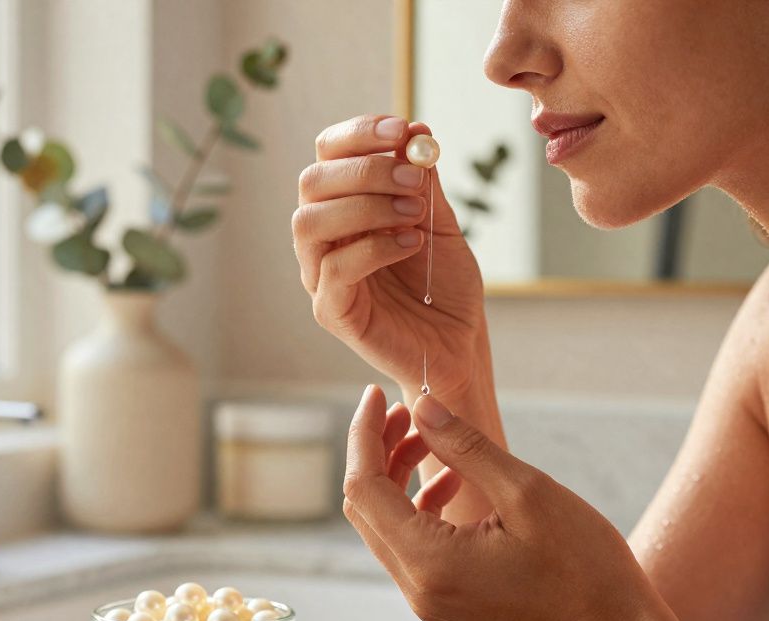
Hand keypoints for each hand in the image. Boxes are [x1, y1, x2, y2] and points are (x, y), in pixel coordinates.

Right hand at [293, 114, 484, 397]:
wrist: (459, 344)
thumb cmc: (443, 285)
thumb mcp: (440, 222)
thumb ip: (423, 181)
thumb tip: (415, 129)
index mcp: (343, 206)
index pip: (328, 154)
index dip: (359, 134)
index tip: (402, 129)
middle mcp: (323, 237)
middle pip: (312, 182)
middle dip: (365, 169)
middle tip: (413, 177)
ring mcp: (320, 275)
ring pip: (310, 222)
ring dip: (364, 205)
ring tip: (413, 211)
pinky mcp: (332, 310)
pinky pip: (334, 269)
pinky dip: (374, 247)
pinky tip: (411, 243)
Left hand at [342, 384, 647, 620]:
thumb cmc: (584, 566)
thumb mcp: (526, 491)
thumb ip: (464, 446)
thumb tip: (422, 405)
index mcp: (430, 563)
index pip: (364, 489)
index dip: (364, 434)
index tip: (377, 393)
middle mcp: (417, 589)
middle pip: (365, 508)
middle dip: (376, 451)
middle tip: (405, 408)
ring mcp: (429, 601)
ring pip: (385, 525)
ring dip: (396, 475)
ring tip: (429, 435)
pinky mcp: (446, 602)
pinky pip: (411, 545)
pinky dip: (418, 505)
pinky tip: (454, 480)